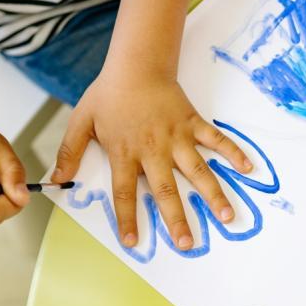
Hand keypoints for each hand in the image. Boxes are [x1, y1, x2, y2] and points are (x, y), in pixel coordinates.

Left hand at [51, 71, 252, 248]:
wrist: (137, 63)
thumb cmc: (109, 94)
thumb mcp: (82, 121)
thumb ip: (70, 151)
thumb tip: (55, 180)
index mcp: (125, 152)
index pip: (125, 192)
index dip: (128, 218)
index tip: (132, 242)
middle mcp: (153, 150)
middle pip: (166, 190)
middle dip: (177, 218)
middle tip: (187, 243)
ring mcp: (177, 137)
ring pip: (197, 170)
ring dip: (213, 194)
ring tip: (226, 218)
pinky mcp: (193, 123)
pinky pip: (216, 140)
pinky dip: (233, 153)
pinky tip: (249, 169)